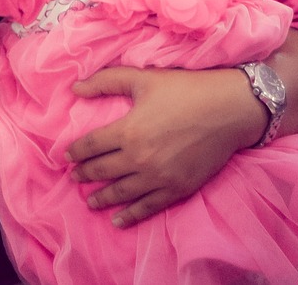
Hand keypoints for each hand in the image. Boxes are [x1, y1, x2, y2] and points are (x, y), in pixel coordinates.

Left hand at [65, 67, 257, 227]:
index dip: (76, 152)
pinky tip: (118, 220)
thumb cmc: (186, 89)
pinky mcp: (177, 189)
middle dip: (85, 175)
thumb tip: (75, 87)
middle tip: (75, 178)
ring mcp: (158, 178)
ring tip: (90, 201)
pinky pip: (147, 207)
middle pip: (102, 171)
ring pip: (121, 193)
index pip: (91, 146)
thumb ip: (106, 81)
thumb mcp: (143, 78)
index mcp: (128, 130)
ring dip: (101, 198)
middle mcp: (139, 158)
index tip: (67, 156)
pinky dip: (130, 215)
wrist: (229, 110)